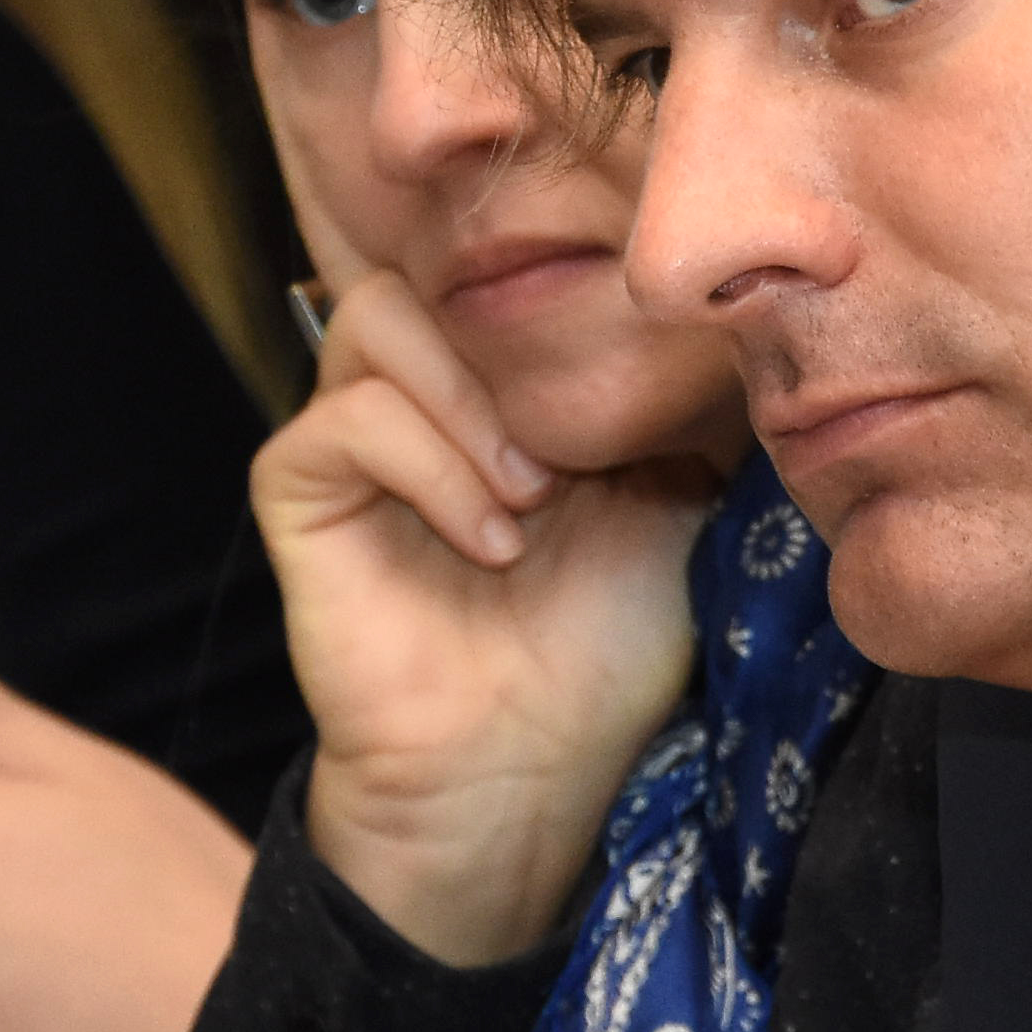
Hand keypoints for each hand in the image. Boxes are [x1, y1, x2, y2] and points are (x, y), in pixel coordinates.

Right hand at [261, 275, 712, 965]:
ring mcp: (349, 436)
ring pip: (374, 319)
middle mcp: (418, 391)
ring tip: (530, 501)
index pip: (506, 263)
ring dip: (467, 406)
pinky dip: (422, 464)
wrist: (528, 768)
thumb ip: (680, 401)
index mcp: (500, 379)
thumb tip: (732, 311)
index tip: (641, 395)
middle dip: (515, 352)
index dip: (574, 300)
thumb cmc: (604, 646)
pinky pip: (336, 422)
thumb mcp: (680, 502)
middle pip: (434, 269)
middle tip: (576, 461)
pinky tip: (488, 540)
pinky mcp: (299, 494)